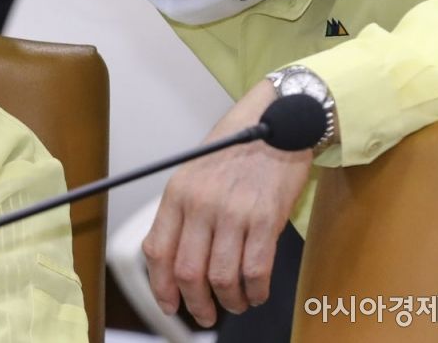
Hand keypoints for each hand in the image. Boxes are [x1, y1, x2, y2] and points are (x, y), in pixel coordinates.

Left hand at [141, 80, 313, 326]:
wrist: (278, 122)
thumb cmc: (238, 147)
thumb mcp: (196, 172)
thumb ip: (183, 211)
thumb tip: (173, 258)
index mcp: (177, 192)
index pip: (158, 251)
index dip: (161, 287)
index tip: (169, 304)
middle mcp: (200, 203)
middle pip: (188, 272)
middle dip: (195, 304)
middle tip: (205, 315)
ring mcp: (232, 212)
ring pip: (222, 279)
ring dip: (229, 302)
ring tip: (236, 304)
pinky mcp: (266, 218)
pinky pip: (255, 272)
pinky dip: (255, 292)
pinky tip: (256, 293)